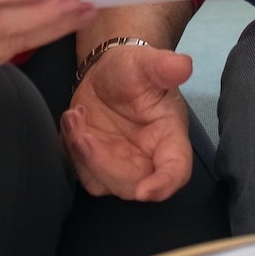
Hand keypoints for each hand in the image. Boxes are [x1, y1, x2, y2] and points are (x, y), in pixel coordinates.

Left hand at [62, 45, 193, 200]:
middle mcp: (150, 158)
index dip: (164, 184)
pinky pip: (84, 173)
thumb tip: (182, 65)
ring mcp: (123, 165)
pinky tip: (72, 121)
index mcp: (170, 137)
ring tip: (75, 115)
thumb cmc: (134, 69)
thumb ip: (164, 66)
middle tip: (82, 131)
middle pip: (132, 184)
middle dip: (102, 162)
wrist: (108, 73)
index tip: (146, 192)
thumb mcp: (147, 63)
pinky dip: (72, 151)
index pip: (176, 169)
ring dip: (82, 155)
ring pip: (104, 183)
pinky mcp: (99, 166)